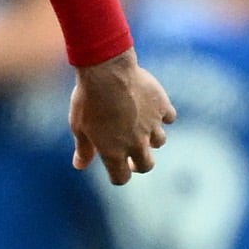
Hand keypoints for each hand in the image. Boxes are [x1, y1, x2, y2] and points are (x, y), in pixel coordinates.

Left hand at [68, 52, 175, 184]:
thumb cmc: (88, 99)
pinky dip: (163, 114)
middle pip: (147, 165)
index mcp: (114, 152)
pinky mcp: (162, 107)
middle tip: (133, 152)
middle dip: (140, 162)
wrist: (107, 71)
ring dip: (152, 137)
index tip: (116, 167)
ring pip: (160, 141)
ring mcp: (151, 125)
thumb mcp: (79, 126)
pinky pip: (169, 117)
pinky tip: (153, 107)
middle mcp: (136, 143)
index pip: (121, 177)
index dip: (119, 175)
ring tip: (141, 125)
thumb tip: (80, 166)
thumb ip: (83, 149)